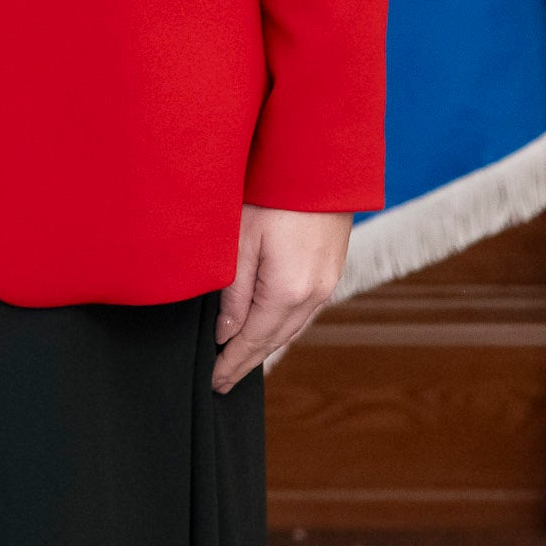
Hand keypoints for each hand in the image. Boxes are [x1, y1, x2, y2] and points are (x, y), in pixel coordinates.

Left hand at [213, 207, 348, 391]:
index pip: (253, 341)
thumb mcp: (241, 241)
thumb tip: (225, 333)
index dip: (232, 364)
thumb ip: (233, 293)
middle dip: (247, 362)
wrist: (320, 163)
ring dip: (266, 347)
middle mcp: (313, 295)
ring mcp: (327, 285)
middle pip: (274, 341)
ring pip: (292, 329)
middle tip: (223, 381)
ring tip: (241, 361)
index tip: (214, 383)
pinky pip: (303, 313)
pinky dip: (282, 327)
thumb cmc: (273, 193)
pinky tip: (268, 330)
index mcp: (288, 291)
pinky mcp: (331, 272)